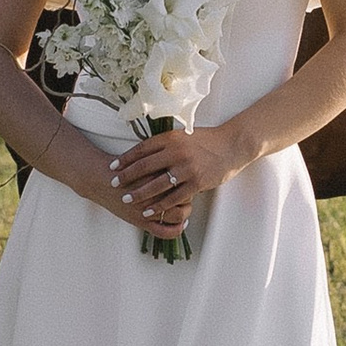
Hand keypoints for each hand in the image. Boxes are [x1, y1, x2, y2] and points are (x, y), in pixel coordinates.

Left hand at [105, 122, 242, 233]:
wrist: (232, 145)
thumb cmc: (207, 140)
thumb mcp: (184, 135)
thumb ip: (166, 143)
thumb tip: (145, 150)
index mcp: (171, 138)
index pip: (142, 149)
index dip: (126, 159)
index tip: (113, 166)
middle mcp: (177, 152)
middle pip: (145, 166)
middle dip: (126, 176)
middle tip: (113, 184)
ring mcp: (187, 168)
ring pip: (157, 184)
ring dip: (140, 193)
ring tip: (127, 199)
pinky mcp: (196, 182)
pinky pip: (174, 197)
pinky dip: (160, 205)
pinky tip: (149, 211)